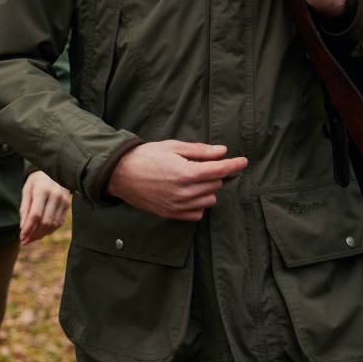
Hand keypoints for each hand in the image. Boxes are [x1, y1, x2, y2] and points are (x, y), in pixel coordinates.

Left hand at [19, 170, 69, 244]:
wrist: (54, 170)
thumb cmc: (36, 181)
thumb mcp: (27, 190)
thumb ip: (25, 209)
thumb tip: (23, 227)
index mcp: (42, 191)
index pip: (36, 215)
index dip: (28, 229)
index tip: (21, 238)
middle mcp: (55, 196)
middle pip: (45, 222)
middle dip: (34, 234)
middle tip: (25, 241)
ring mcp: (63, 201)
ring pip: (53, 224)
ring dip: (42, 234)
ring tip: (31, 238)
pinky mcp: (67, 205)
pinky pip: (59, 222)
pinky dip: (49, 230)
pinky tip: (41, 232)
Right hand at [108, 140, 247, 220]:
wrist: (120, 174)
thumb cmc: (145, 156)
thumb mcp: (172, 147)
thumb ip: (200, 151)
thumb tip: (223, 151)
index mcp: (187, 172)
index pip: (220, 170)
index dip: (234, 164)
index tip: (243, 161)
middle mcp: (185, 192)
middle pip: (216, 184)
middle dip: (213, 173)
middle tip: (198, 165)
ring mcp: (178, 205)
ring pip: (209, 200)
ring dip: (206, 189)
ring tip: (191, 180)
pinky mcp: (171, 214)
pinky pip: (197, 213)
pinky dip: (198, 204)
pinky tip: (187, 194)